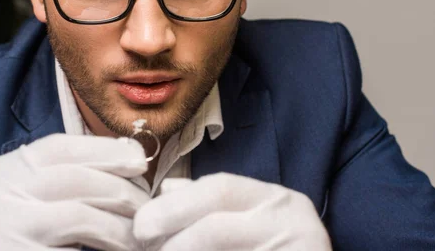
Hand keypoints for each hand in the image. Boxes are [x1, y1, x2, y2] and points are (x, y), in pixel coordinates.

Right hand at [0, 134, 149, 250]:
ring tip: (140, 237)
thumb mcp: (29, 199)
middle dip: (120, 191)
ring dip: (119, 227)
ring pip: (79, 217)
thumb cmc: (18, 239)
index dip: (104, 150)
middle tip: (148, 208)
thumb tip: (127, 156)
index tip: (139, 160)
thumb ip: (65, 178)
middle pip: (73, 179)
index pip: (57, 148)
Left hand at [134, 173, 330, 250]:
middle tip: (142, 242)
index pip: (222, 189)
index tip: (141, 223)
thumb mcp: (255, 220)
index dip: (176, 205)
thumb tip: (167, 192)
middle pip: (218, 223)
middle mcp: (293, 223)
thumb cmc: (281, 250)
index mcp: (280, 201)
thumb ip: (213, 204)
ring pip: (222, 247)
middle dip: (173, 233)